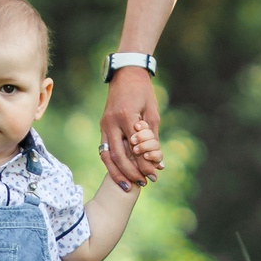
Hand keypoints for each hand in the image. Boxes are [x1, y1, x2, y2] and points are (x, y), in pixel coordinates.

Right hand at [99, 69, 162, 188]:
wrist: (126, 74)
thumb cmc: (143, 92)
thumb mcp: (153, 112)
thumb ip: (153, 137)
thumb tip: (158, 162)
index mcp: (126, 116)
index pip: (136, 147)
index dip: (145, 164)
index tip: (155, 175)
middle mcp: (111, 122)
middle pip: (118, 155)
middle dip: (130, 173)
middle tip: (143, 184)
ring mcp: (104, 125)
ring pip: (106, 155)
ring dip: (117, 173)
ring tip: (127, 186)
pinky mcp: (102, 127)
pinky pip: (104, 149)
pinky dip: (111, 164)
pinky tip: (119, 173)